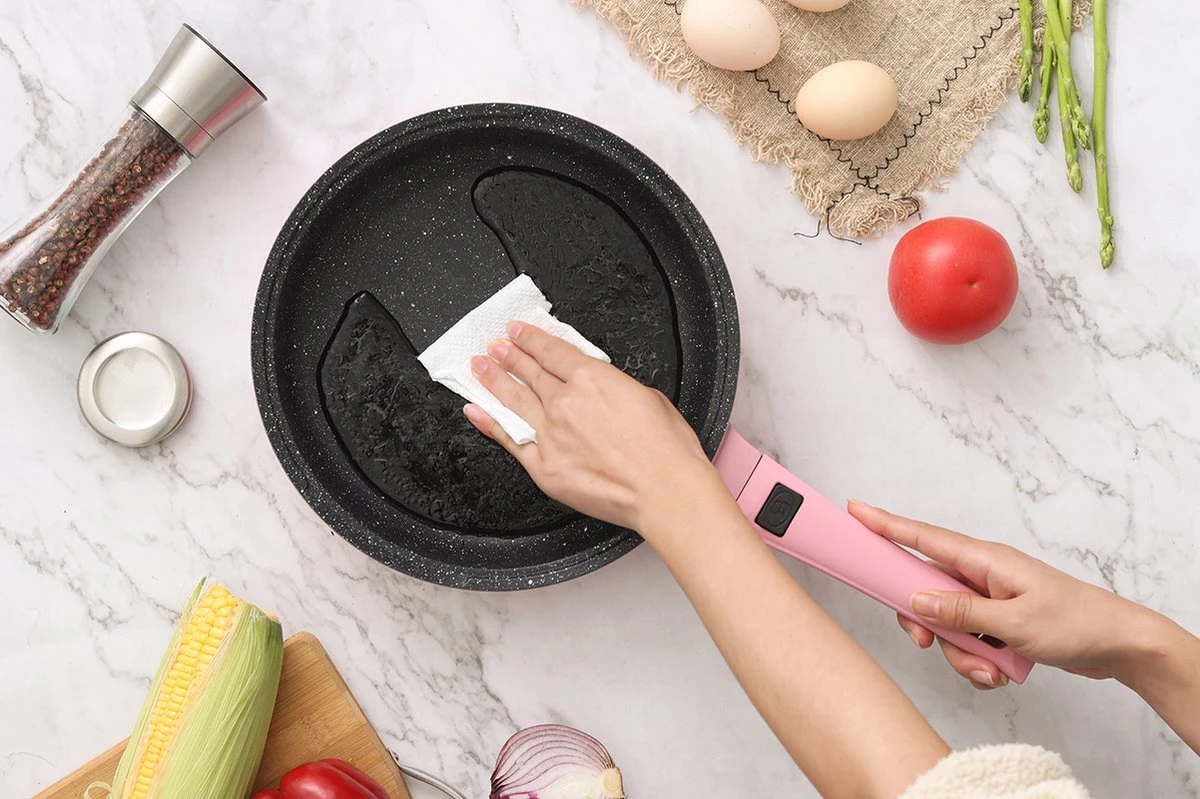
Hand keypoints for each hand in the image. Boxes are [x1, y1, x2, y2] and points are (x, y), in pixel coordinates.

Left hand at [464, 322, 716, 530]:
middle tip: (494, 347)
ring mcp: (550, 434)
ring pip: (513, 399)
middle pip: (528, 372)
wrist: (662, 489)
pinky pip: (509, 440)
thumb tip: (604, 392)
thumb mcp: (647, 397)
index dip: (529, 338)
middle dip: (508, 356)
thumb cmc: (665, 448)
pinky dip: (489, 424)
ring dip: (493, 380)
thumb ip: (615, 389)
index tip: (516, 331)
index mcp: (591, 378)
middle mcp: (564, 402)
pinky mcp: (543, 466)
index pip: (550, 350)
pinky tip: (477, 411)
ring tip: (479, 368)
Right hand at [848, 501, 1155, 689]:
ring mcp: (989, 599)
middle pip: (925, 593)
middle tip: (929, 645)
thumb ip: (960, 612)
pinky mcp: (997, 623)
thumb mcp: (1013, 622)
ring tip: (989, 670)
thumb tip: (916, 601)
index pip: (923, 537)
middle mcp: (981, 575)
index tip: (855, 511)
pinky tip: (1000, 673)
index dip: (886, 524)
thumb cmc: (1076, 622)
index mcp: (983, 560)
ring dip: (961, 654)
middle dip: (927, 625)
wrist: (1119, 645)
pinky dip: (978, 662)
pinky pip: (967, 642)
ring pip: (946, 624)